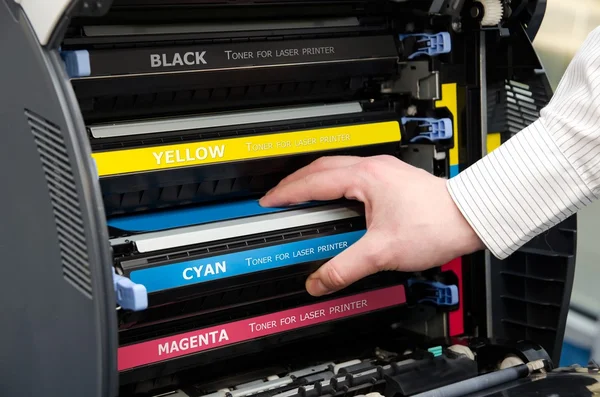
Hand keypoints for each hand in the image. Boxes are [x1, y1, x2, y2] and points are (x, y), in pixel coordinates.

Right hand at [259, 155, 483, 295]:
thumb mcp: (383, 252)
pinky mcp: (392, 179)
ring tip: (300, 197)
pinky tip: (334, 201)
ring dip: (314, 181)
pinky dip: (333, 185)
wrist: (471, 217)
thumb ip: (346, 268)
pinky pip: (352, 175)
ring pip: (337, 169)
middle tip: (277, 196)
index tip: (268, 201)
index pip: (312, 182)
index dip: (286, 193)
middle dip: (294, 182)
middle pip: (320, 167)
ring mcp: (383, 171)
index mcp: (364, 178)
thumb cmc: (436, 224)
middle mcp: (372, 168)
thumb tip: (319, 281)